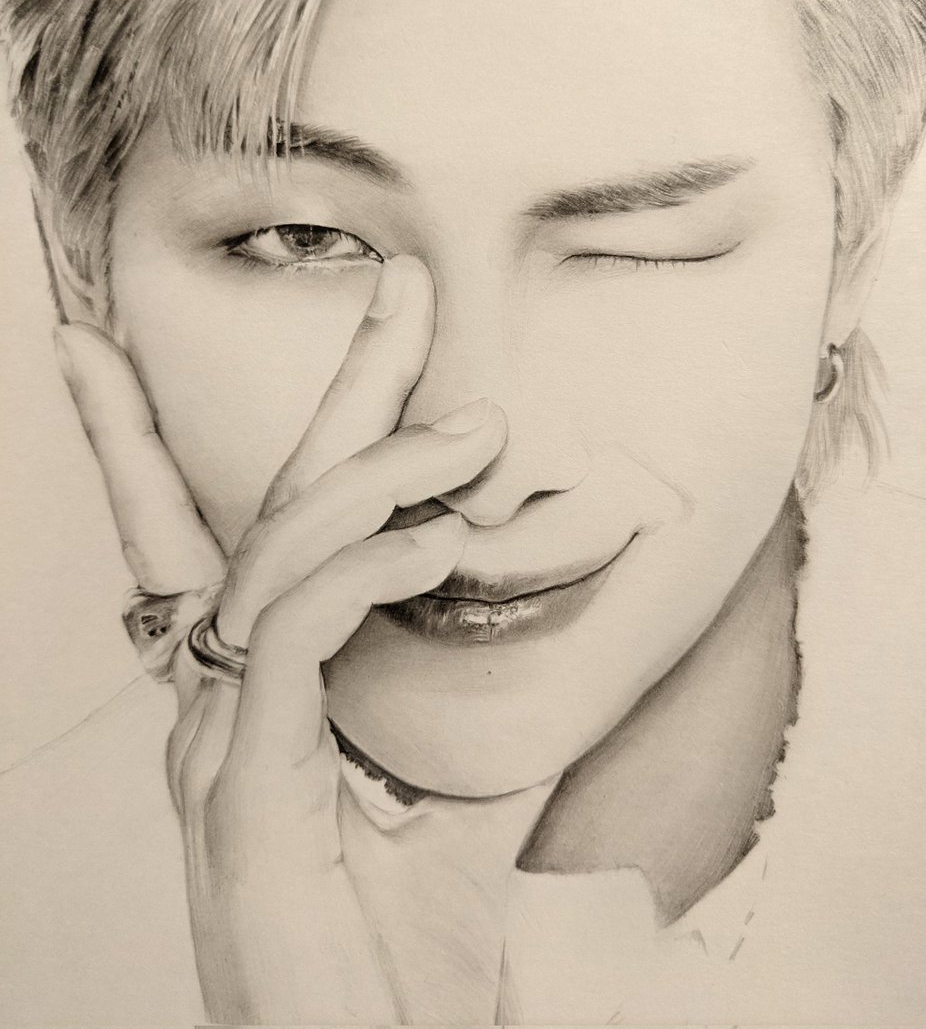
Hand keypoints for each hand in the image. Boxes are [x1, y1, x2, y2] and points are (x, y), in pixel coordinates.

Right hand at [54, 255, 522, 1024]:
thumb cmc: (402, 962)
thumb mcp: (464, 806)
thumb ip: (493, 715)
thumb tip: (559, 629)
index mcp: (258, 702)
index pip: (217, 543)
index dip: (158, 439)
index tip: (123, 350)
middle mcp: (220, 708)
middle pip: (263, 513)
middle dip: (332, 395)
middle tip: (403, 291)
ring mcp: (221, 747)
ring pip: (275, 559)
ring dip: (377, 475)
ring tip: (476, 432)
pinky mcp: (242, 794)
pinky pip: (292, 641)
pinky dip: (363, 573)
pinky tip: (438, 543)